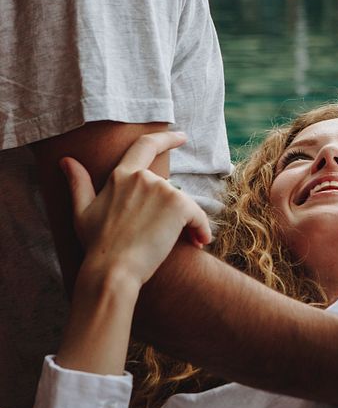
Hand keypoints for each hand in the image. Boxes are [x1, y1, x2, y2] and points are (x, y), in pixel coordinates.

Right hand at [60, 131, 211, 289]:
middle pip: (169, 190)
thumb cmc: (98, 246)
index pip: (145, 146)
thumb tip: (66, 161)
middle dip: (172, 212)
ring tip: (180, 244)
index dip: (165, 138)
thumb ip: (78, 184)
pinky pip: (198, 216)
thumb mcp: (82, 212)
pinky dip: (202, 230)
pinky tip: (198, 243)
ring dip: (187, 223)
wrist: (113, 270)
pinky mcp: (178, 205)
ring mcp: (162, 190)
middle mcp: (143, 178)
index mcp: (120, 176)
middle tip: (165, 238)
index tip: (181, 136)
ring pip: (184, 205)